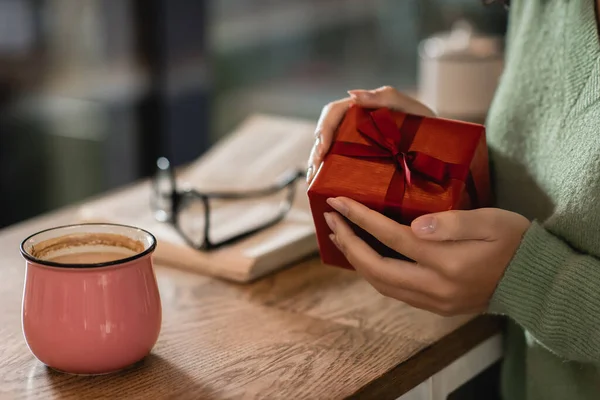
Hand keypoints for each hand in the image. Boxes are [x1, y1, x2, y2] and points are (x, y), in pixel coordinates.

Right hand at [306, 86, 434, 182]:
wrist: (445, 150)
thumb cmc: (430, 125)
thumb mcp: (411, 108)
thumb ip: (385, 97)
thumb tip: (352, 94)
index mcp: (363, 109)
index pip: (334, 113)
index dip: (324, 129)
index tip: (322, 148)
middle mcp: (357, 126)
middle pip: (327, 134)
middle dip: (317, 152)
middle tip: (314, 171)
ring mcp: (358, 145)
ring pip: (330, 152)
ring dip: (319, 165)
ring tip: (314, 182)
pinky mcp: (362, 162)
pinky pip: (342, 166)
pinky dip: (330, 176)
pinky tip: (326, 187)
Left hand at [323, 197, 530, 315]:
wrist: (534, 283)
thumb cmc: (515, 243)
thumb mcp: (491, 221)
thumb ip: (453, 222)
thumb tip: (414, 225)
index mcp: (448, 262)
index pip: (392, 238)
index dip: (361, 219)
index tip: (338, 203)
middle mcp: (436, 287)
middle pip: (376, 268)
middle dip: (348, 243)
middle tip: (330, 219)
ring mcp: (434, 301)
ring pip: (381, 284)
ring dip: (356, 260)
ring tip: (340, 235)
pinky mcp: (435, 306)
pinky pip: (393, 291)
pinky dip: (372, 272)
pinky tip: (365, 255)